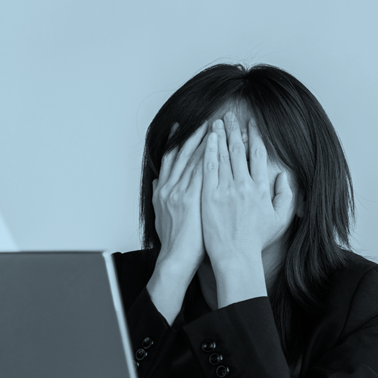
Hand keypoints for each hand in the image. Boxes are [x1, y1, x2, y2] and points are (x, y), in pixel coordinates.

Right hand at [151, 121, 209, 277]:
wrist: (176, 258)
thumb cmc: (174, 241)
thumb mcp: (159, 215)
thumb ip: (160, 196)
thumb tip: (157, 182)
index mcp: (163, 190)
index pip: (171, 158)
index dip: (178, 141)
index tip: (183, 126)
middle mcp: (170, 187)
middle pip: (183, 153)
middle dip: (195, 135)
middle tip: (206, 119)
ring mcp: (181, 192)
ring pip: (195, 159)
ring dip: (207, 142)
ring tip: (217, 127)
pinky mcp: (193, 199)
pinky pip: (204, 171)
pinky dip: (211, 157)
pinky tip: (219, 146)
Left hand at [201, 112, 295, 268]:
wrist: (236, 256)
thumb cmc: (257, 240)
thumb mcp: (280, 219)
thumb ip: (285, 195)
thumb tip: (283, 176)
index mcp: (262, 189)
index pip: (258, 155)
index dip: (254, 137)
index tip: (250, 125)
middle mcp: (244, 185)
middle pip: (239, 150)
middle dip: (235, 130)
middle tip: (230, 116)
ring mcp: (225, 190)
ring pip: (223, 155)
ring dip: (220, 136)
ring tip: (216, 122)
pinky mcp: (209, 196)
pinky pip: (208, 167)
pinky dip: (208, 151)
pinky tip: (207, 140)